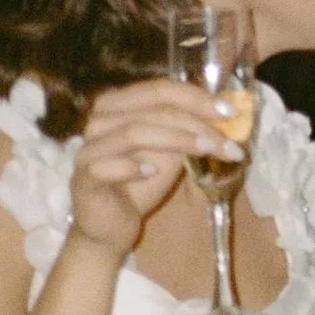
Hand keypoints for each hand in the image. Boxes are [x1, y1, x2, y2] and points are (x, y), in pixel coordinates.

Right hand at [71, 78, 243, 256]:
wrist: (111, 226)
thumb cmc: (140, 183)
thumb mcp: (170, 151)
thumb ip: (188, 129)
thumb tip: (227, 114)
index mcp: (119, 104)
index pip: (159, 89)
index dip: (196, 97)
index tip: (230, 112)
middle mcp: (100, 119)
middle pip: (153, 108)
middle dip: (196, 122)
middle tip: (227, 140)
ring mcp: (88, 147)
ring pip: (135, 132)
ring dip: (178, 140)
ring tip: (207, 152)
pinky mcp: (83, 177)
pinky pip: (108, 165)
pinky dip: (133, 166)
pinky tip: (151, 172)